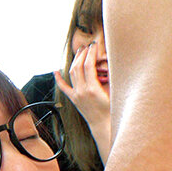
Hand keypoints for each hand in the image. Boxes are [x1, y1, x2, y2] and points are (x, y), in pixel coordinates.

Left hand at [55, 42, 111, 162]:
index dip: (91, 53)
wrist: (104, 125)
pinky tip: (55, 71)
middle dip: (82, 54)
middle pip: (78, 67)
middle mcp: (81, 91)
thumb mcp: (115, 92)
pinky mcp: (74, 99)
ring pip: (71, 74)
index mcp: (92, 89)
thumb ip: (112, 77)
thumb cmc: (113, 109)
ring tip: (80, 52)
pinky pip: (64, 88)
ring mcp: (76, 95)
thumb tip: (111, 63)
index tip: (94, 45)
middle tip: (87, 46)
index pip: (88, 65)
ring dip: (75, 61)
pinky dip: (59, 79)